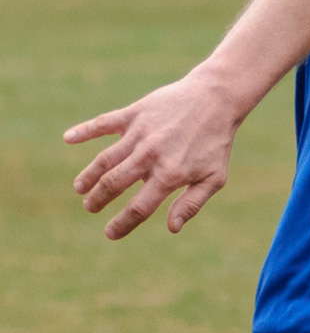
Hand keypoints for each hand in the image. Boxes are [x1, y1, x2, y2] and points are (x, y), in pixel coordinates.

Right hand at [66, 69, 246, 238]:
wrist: (217, 99)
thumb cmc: (216, 142)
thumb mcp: (214, 177)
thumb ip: (192, 203)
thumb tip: (172, 228)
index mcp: (170, 175)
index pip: (139, 208)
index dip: (122, 224)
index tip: (110, 233)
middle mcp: (151, 155)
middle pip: (114, 184)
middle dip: (98, 200)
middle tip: (91, 207)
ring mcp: (140, 133)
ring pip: (105, 159)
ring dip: (89, 176)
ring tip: (81, 188)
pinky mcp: (135, 113)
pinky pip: (104, 123)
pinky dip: (84, 131)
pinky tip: (68, 138)